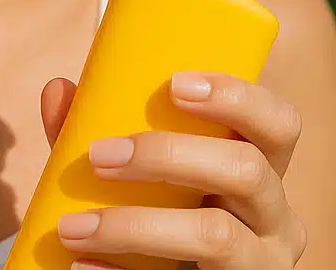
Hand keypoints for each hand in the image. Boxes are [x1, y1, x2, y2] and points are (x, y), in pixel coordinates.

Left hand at [39, 72, 306, 267]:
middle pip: (247, 170)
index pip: (278, 122)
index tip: (174, 84)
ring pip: (217, 236)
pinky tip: (83, 266)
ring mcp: (262, 266)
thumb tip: (57, 90)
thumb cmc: (158, 210)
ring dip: (135, 226)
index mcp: (260, 166)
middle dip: (168, 156)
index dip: (237, 97)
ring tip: (73, 228)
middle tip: (99, 155)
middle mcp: (276, 217)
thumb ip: (97, 129)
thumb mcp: (136, 171)